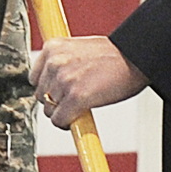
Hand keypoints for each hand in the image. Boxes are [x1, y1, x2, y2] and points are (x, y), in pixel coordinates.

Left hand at [30, 38, 147, 129]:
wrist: (136, 58)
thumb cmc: (113, 56)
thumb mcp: (79, 50)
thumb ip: (62, 63)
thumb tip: (50, 84)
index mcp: (53, 47)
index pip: (34, 78)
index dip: (48, 88)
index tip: (58, 93)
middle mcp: (55, 62)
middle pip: (41, 96)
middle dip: (56, 101)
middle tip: (73, 101)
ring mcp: (64, 80)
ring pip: (50, 110)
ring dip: (63, 112)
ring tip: (81, 106)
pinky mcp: (76, 97)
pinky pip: (60, 120)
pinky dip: (67, 124)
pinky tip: (80, 117)